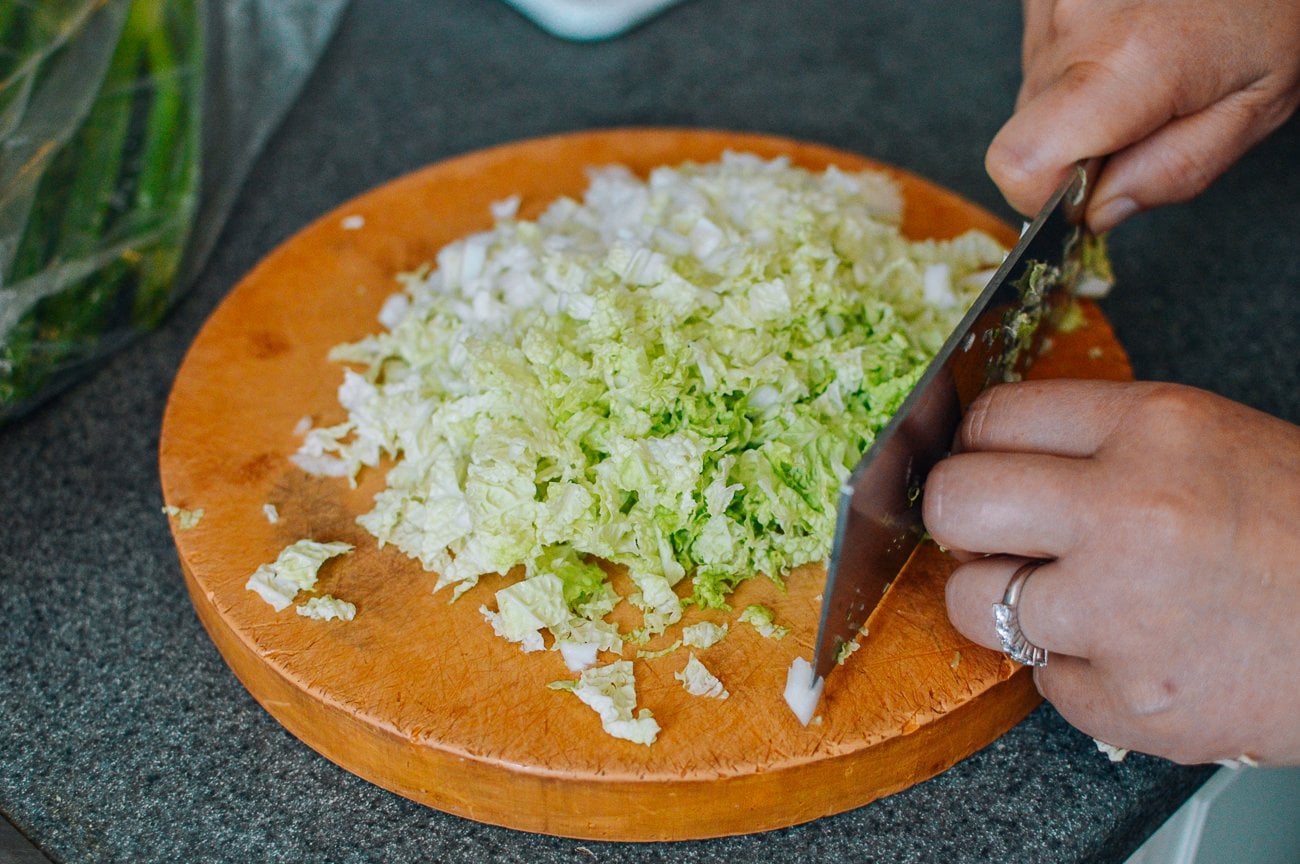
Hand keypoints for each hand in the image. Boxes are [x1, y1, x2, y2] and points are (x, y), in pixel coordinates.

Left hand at [922, 380, 1299, 764]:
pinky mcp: (1128, 699)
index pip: (993, 418)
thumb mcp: (1209, 441)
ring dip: (1007, 605)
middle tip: (991, 535)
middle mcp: (1129, 511)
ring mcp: (1123, 612)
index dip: (975, 447)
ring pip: (972, 602)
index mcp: (1155, 429)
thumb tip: (987, 454)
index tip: (980, 467)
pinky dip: (1077, 673)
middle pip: (954, 502)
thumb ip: (1099, 443)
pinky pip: (1040, 681)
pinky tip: (1135, 653)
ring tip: (1077, 603)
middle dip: (958, 520)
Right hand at [987, 0, 1299, 230]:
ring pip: (1034, 90)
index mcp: (1126, 66)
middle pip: (1028, 131)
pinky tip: (1127, 35)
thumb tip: (1099, 211)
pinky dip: (1077, 55)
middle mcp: (1074, 24)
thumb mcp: (1256, 106)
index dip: (1044, 194)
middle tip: (1146, 110)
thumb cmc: (1275, 4)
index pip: (1020, 165)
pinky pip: (1041, 49)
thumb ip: (1175, 171)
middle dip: (1078, 141)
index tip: (1086, 190)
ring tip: (1145, 60)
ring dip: (1080, 93)